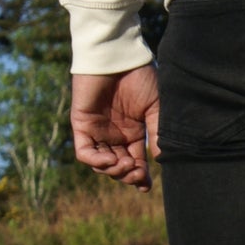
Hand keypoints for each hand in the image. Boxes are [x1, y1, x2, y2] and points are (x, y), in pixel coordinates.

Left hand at [70, 66, 160, 191]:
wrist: (119, 56)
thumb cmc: (139, 77)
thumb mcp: (156, 108)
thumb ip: (157, 133)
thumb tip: (162, 160)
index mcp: (133, 132)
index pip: (135, 162)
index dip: (140, 177)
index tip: (146, 187)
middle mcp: (114, 134)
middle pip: (118, 167)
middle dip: (128, 176)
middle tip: (138, 173)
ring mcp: (97, 131)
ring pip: (101, 164)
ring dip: (114, 170)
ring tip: (127, 164)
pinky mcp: (82, 125)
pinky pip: (85, 153)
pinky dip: (97, 162)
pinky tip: (111, 160)